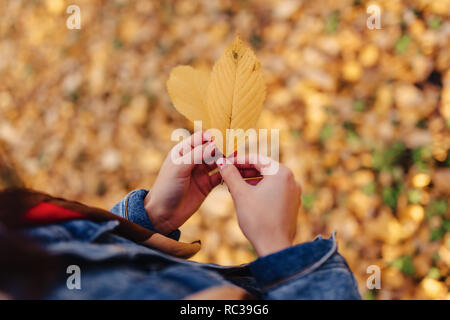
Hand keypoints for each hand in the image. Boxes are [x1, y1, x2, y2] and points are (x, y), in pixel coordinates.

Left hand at [144, 131, 259, 234]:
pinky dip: (228, 173)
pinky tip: (235, 172)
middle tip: (235, 146)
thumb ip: (197, 155)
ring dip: (227, 160)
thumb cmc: (166, 188)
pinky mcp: (207, 185)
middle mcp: (193, 159)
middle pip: (212, 148)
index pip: (201, 138)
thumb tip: (214, 143)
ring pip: (218, 161)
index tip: (225, 136)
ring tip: (238, 158)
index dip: (213, 136)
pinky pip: (221, 176)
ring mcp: (201, 172)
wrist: (162, 214)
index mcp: (183, 151)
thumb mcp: (179, 168)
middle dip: (223, 147)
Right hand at [216, 154, 300, 255]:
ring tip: (234, 187)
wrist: (274, 246)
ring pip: (268, 180)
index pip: (257, 159)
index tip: (225, 162)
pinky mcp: (292, 204)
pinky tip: (247, 197)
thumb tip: (221, 162)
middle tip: (227, 174)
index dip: (238, 160)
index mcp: (281, 173)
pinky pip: (274, 191)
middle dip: (244, 171)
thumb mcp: (240, 194)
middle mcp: (291, 179)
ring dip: (251, 181)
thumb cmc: (258, 220)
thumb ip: (230, 174)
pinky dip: (260, 190)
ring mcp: (294, 192)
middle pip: (264, 168)